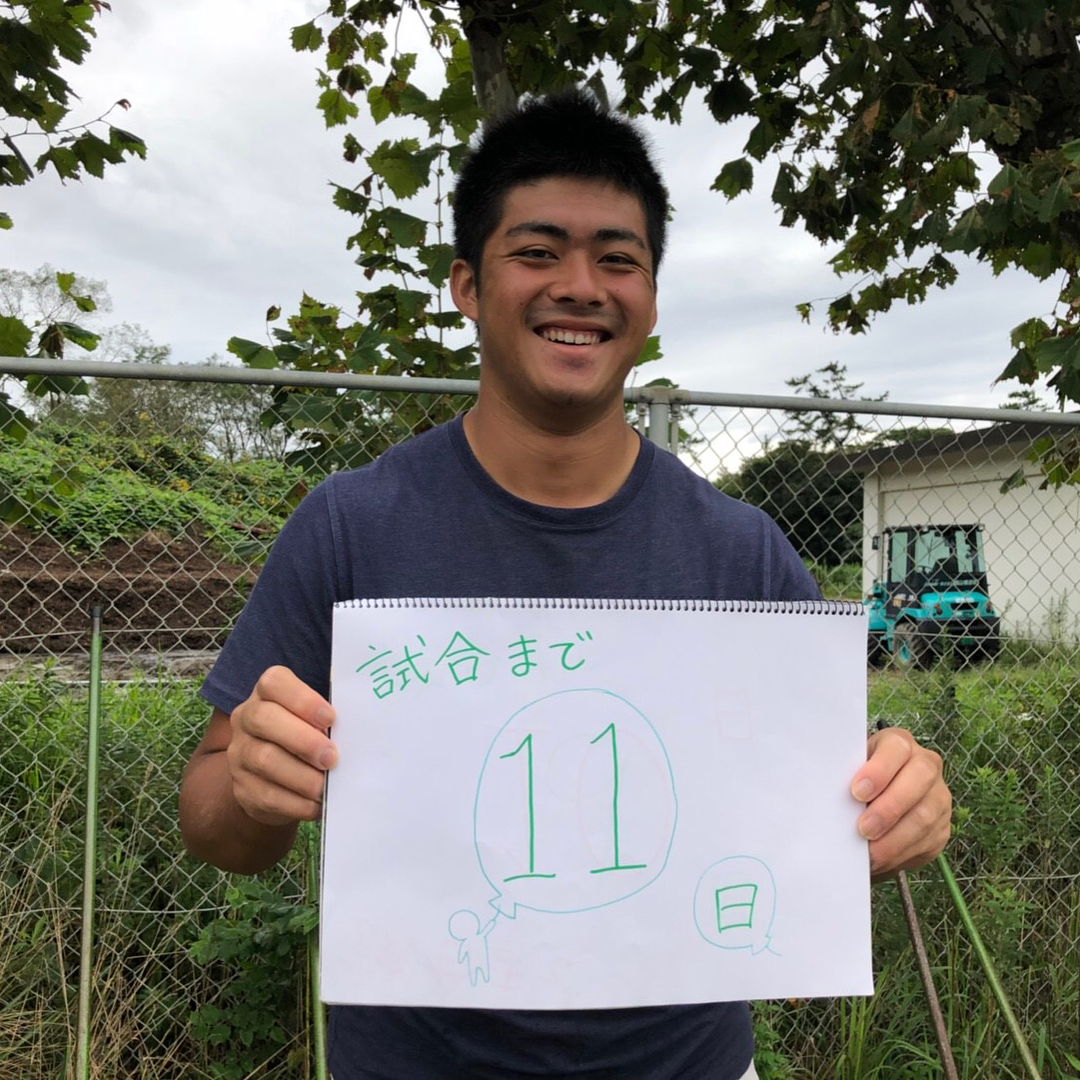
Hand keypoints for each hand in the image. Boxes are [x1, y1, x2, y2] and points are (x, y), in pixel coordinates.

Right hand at [226, 666, 336, 826]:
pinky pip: (265, 795)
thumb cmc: (307, 738)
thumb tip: (356, 735)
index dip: (302, 699)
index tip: (331, 718)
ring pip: (264, 759)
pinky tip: (316, 805)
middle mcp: (246, 718)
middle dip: (303, 740)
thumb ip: (327, 722)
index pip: (274, 683)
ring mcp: (239, 753)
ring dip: (301, 776)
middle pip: (264, 719)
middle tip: (332, 758)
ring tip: (325, 786)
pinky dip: (296, 802)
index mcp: (267, 694)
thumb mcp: (315, 722)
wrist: (276, 780)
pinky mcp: (241, 787)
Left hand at [850, 727, 950, 878]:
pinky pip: (928, 841)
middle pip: (919, 779)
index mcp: (898, 743)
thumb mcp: (851, 770)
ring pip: (925, 816)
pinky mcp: (942, 826)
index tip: (856, 792)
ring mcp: (938, 796)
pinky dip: (902, 853)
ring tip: (869, 853)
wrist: (877, 801)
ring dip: (895, 838)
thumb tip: (824, 794)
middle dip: (889, 808)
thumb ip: (844, 775)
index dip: (879, 770)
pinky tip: (881, 859)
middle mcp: (925, 764)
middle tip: (863, 829)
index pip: (896, 748)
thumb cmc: (857, 781)